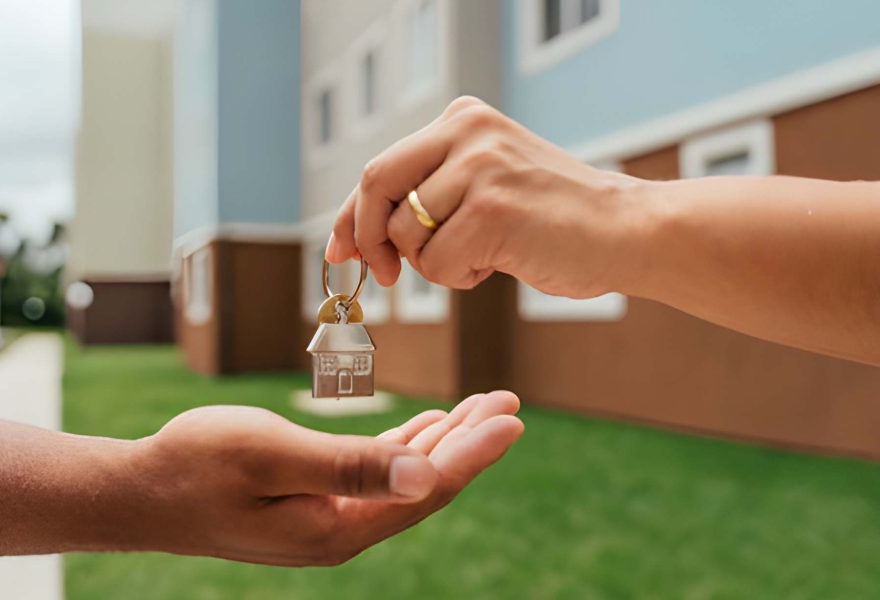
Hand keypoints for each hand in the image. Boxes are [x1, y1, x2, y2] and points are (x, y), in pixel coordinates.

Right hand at [122, 391, 522, 564]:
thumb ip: (348, 466)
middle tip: (506, 403)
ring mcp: (326, 522)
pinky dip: (403, 449)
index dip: (472, 452)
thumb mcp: (270, 452)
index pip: (425, 488)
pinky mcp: (311, 507)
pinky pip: (374, 478)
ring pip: (401, 480)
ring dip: (441, 442)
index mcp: (338, 527)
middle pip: (423, 486)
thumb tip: (426, 480)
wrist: (139, 493)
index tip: (511, 416)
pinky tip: (423, 430)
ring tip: (478, 410)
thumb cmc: (196, 462)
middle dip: (467, 443)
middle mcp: (341, 533)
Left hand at [326, 96, 648, 298]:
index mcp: (463, 120)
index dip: (348, 214)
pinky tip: (499, 261)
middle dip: (368, 238)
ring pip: (406, 234)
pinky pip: (437, 264)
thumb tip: (353, 236)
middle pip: (375, 185)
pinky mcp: (493, 208)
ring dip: (433, 263)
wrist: (626, 230)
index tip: (339, 250)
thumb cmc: (552, 218)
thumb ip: (429, 194)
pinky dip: (460, 277)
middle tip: (384, 275)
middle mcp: (468, 132)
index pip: (380, 167)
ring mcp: (480, 167)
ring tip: (482, 254)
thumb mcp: (484, 184)